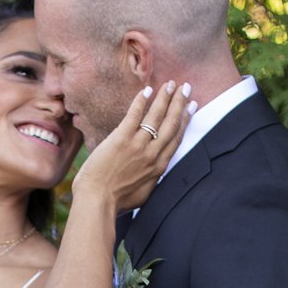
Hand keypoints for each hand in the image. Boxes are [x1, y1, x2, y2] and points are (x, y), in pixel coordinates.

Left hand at [72, 81, 192, 212]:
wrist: (97, 202)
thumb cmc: (115, 203)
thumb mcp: (142, 194)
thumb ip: (150, 180)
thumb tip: (153, 174)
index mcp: (158, 168)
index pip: (176, 138)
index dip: (185, 120)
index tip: (191, 106)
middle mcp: (152, 155)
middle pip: (171, 124)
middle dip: (180, 103)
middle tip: (185, 87)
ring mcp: (137, 146)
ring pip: (157, 116)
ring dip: (165, 97)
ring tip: (170, 84)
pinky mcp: (121, 139)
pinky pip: (135, 115)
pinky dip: (142, 101)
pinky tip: (147, 90)